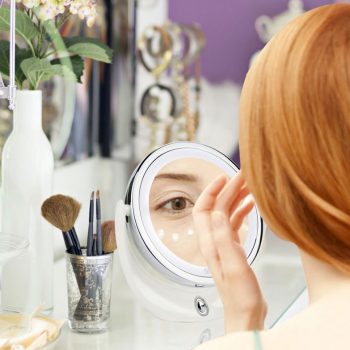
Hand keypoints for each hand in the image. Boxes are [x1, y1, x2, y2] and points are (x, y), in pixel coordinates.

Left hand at [192, 172, 266, 332]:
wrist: (245, 314)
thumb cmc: (239, 297)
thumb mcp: (233, 266)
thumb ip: (225, 239)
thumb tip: (218, 212)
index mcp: (209, 243)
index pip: (203, 209)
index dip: (211, 191)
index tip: (224, 177)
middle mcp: (213, 240)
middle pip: (216, 207)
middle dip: (227, 189)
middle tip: (243, 177)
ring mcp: (223, 243)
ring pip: (226, 212)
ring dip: (235, 198)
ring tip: (249, 186)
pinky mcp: (233, 247)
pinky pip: (234, 222)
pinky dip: (241, 210)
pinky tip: (250, 205)